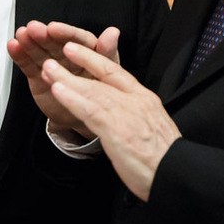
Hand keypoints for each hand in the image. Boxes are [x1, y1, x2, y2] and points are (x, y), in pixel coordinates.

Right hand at [8, 20, 119, 137]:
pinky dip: (20, 55)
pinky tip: (13, 46)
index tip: (53, 28)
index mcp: (87, 50)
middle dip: (43, 35)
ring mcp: (52, 64)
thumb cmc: (100, 92)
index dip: (65, 33)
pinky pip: (28, 63)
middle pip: (55, 42)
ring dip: (29, 41)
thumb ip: (107, 52)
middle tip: (32, 29)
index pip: (77, 39)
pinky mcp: (39, 75)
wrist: (84, 116)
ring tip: (20, 35)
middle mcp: (68, 54)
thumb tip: (113, 32)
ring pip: (39, 50)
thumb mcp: (108, 73)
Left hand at [43, 41, 180, 201]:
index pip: (117, 71)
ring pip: (92, 90)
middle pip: (102, 76)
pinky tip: (58, 91)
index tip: (78, 50)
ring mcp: (126, 113)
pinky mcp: (117, 129)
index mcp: (145, 99)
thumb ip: (135, 115)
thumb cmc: (164, 157)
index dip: (95, 59)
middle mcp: (136, 101)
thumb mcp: (152, 126)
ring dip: (67, 78)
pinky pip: (90, 109)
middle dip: (78, 62)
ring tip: (48, 70)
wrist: (176, 172)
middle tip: (58, 53)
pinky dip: (72, 98)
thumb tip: (121, 114)